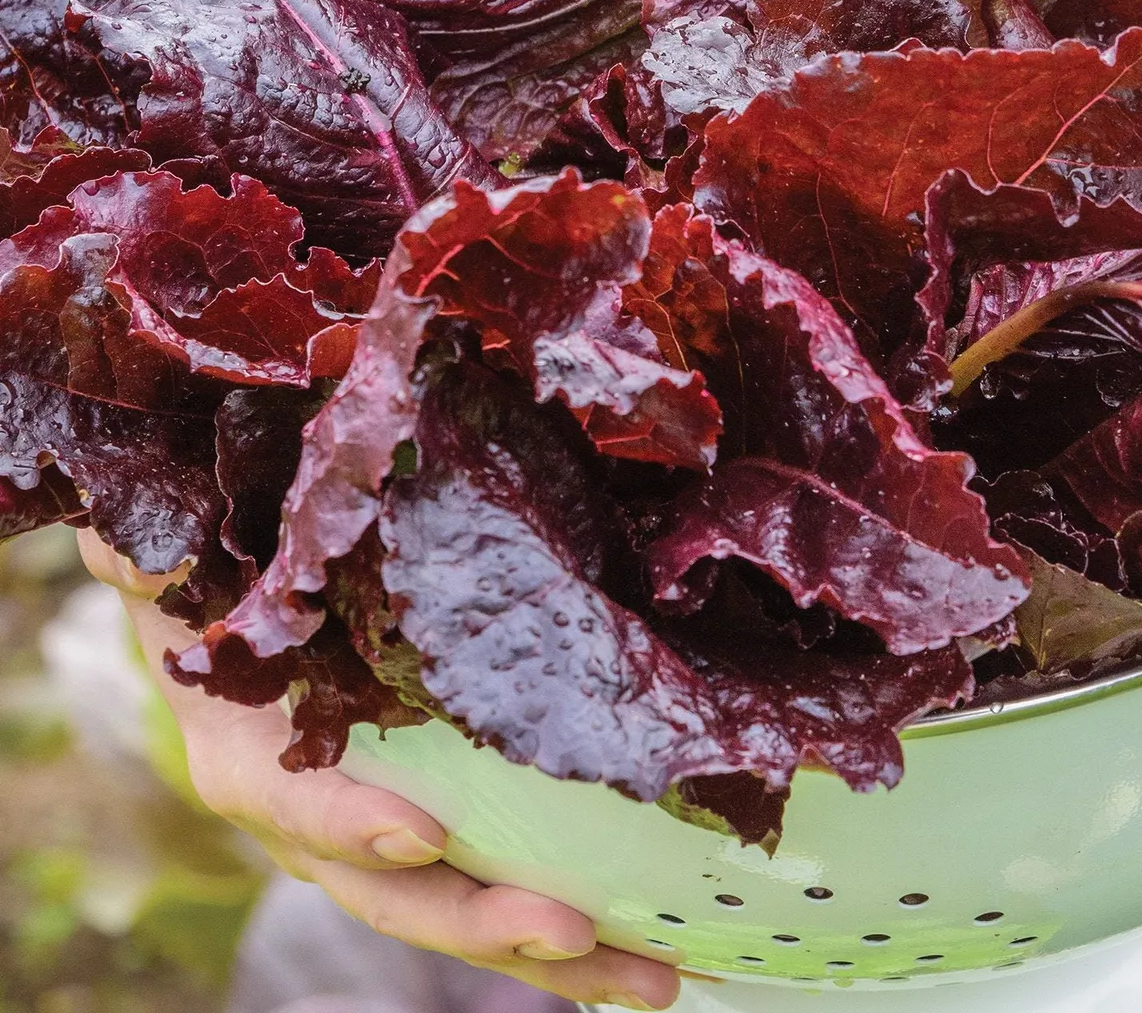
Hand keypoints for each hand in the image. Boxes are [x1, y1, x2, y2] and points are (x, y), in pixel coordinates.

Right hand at [78, 529, 679, 1009]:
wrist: (230, 626)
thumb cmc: (210, 589)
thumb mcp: (170, 566)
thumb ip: (151, 561)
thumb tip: (123, 536)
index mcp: (246, 761)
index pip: (288, 803)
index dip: (347, 823)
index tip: (419, 830)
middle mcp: (313, 823)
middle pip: (397, 892)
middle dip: (483, 923)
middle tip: (575, 934)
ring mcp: (377, 840)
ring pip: (461, 909)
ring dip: (555, 953)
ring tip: (655, 977)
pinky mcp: (435, 829)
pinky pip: (494, 883)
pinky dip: (567, 921)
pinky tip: (653, 934)